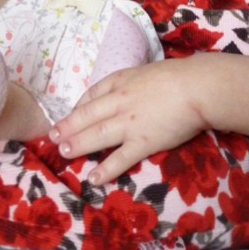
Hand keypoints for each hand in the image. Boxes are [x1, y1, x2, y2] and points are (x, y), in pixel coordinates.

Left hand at [49, 60, 206, 184]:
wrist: (197, 88)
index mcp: (121, 82)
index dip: (78, 107)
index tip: (71, 115)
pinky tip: (94, 178)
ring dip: (77, 145)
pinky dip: (106, 169)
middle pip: (86, 116)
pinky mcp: (143, 142)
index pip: (92, 94)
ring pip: (96, 136)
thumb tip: (128, 89)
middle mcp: (119, 102)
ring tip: (63, 153)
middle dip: (67, 127)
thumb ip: (133, 82)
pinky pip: (120, 158)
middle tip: (52, 137)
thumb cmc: (177, 76)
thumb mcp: (147, 71)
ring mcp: (129, 124)